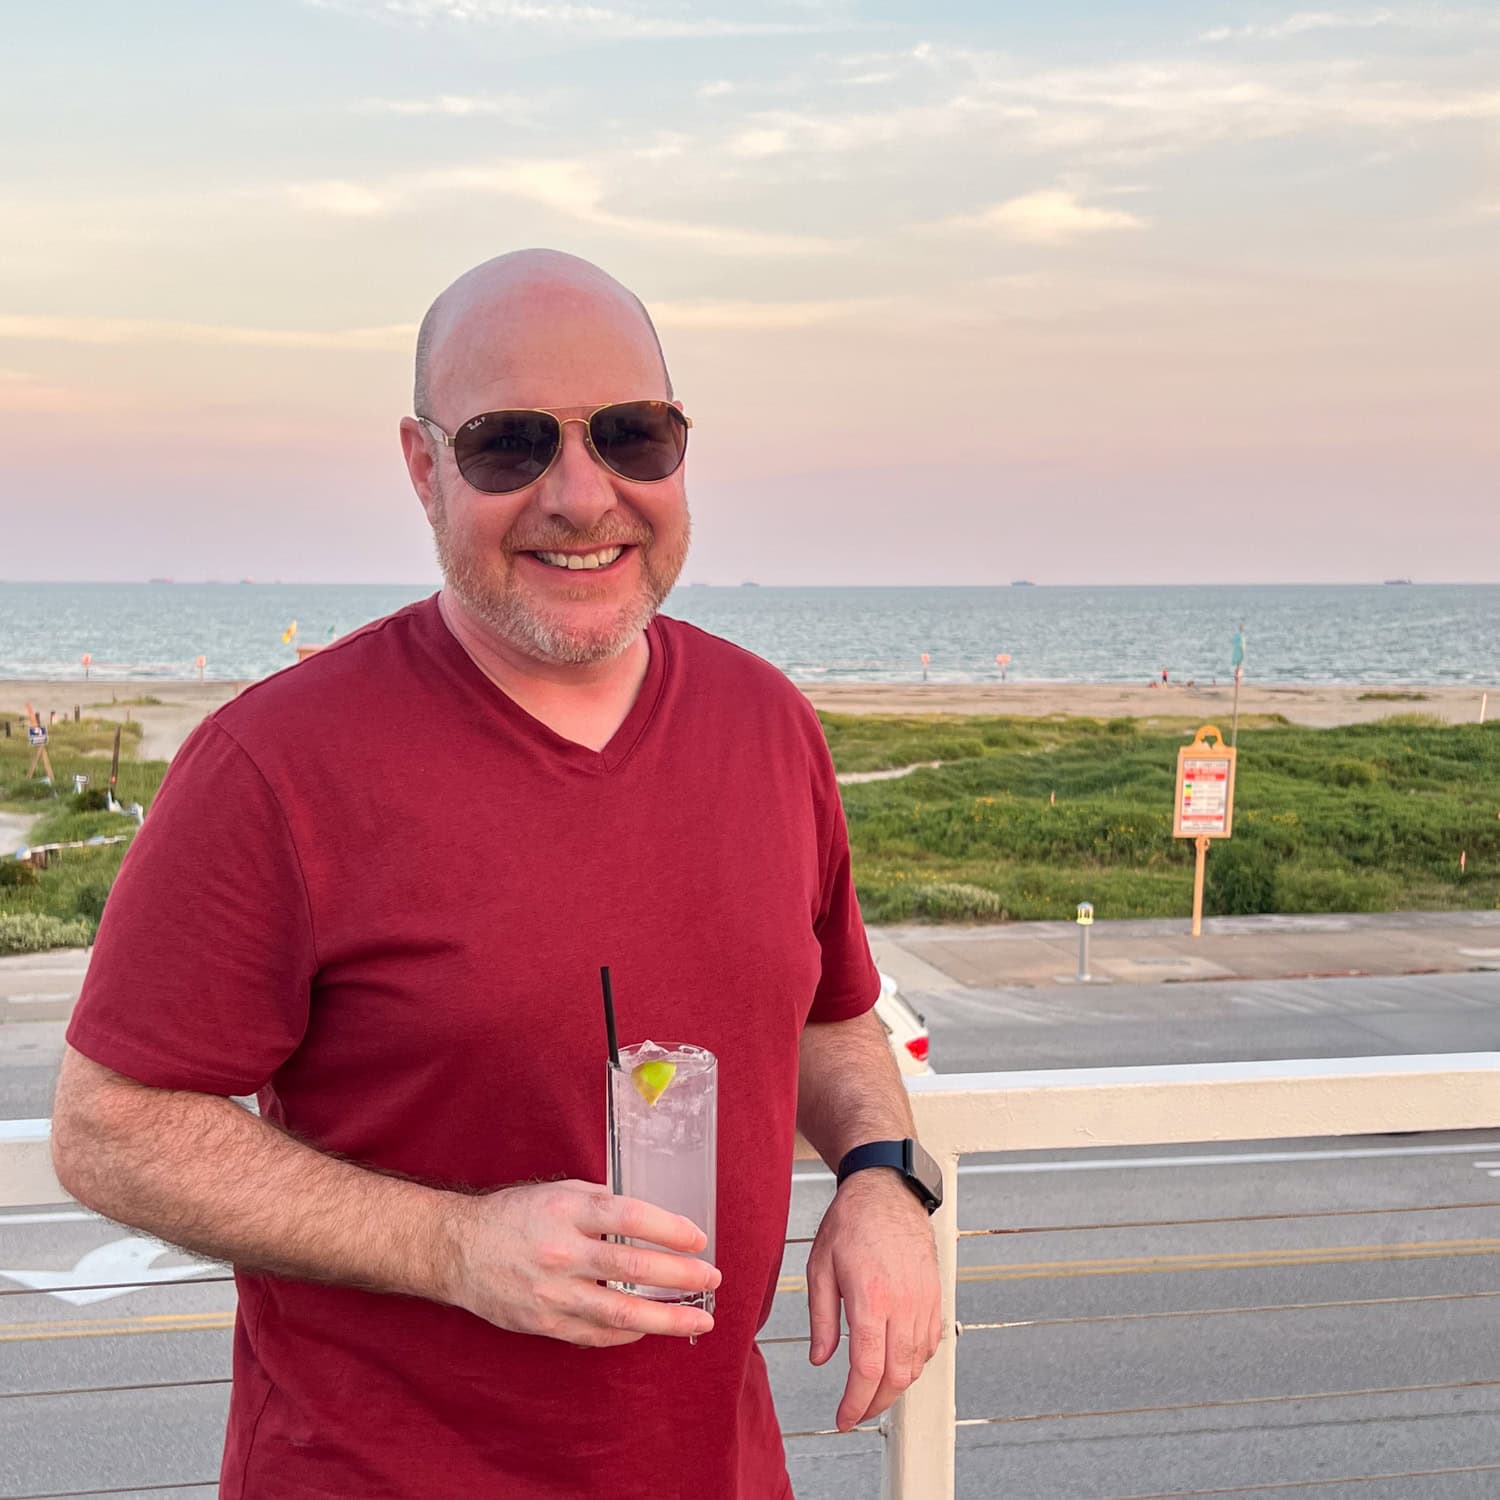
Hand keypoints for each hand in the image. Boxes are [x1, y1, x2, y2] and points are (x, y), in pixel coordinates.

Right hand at [443, 1179, 718, 1347]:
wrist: (460, 1251)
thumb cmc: (516, 1215)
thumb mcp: (558, 1192)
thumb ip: (601, 1203)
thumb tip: (647, 1220)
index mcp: (567, 1211)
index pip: (629, 1218)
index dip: (669, 1228)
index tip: (698, 1238)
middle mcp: (561, 1252)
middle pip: (632, 1266)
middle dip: (680, 1275)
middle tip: (711, 1277)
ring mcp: (553, 1293)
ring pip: (620, 1312)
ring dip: (666, 1318)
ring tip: (699, 1318)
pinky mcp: (545, 1323)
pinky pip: (596, 1334)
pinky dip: (628, 1333)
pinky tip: (651, 1328)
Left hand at [806, 1169, 941, 1430]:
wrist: (886, 1190)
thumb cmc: (851, 1222)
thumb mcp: (819, 1267)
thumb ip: (821, 1318)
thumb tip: (821, 1358)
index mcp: (871, 1298)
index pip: (867, 1369)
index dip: (855, 1403)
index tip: (843, 1417)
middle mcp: (903, 1304)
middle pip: (896, 1375)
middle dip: (875, 1404)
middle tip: (855, 1412)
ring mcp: (924, 1301)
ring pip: (917, 1364)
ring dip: (896, 1386)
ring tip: (872, 1392)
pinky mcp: (935, 1295)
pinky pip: (930, 1343)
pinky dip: (915, 1363)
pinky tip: (897, 1363)